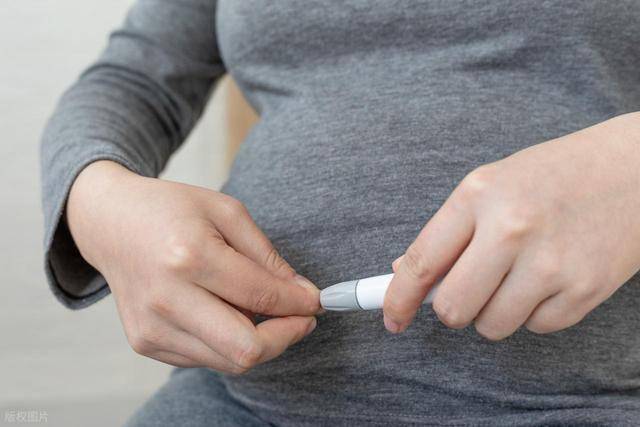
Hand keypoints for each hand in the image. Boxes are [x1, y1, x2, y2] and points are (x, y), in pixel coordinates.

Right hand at [67, 161, 319, 372]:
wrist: (110, 223)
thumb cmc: (170, 209)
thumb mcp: (227, 211)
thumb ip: (267, 256)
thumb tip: (302, 295)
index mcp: (189, 256)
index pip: (261, 296)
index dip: (299, 304)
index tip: (317, 300)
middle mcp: (166, 299)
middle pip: (245, 349)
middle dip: (286, 337)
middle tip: (301, 318)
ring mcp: (151, 327)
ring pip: (229, 361)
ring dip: (259, 340)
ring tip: (261, 309)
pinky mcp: (145, 343)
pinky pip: (206, 358)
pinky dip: (228, 341)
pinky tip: (226, 312)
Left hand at [384, 112, 639, 339]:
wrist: (634, 170)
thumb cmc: (554, 176)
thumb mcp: (492, 184)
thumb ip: (449, 230)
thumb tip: (404, 272)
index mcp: (479, 196)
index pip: (421, 262)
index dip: (398, 298)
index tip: (392, 317)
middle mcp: (512, 229)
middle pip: (452, 308)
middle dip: (452, 308)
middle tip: (468, 290)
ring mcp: (551, 263)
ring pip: (492, 326)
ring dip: (494, 311)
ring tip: (516, 275)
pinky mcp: (585, 290)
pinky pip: (535, 328)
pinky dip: (534, 312)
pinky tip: (549, 277)